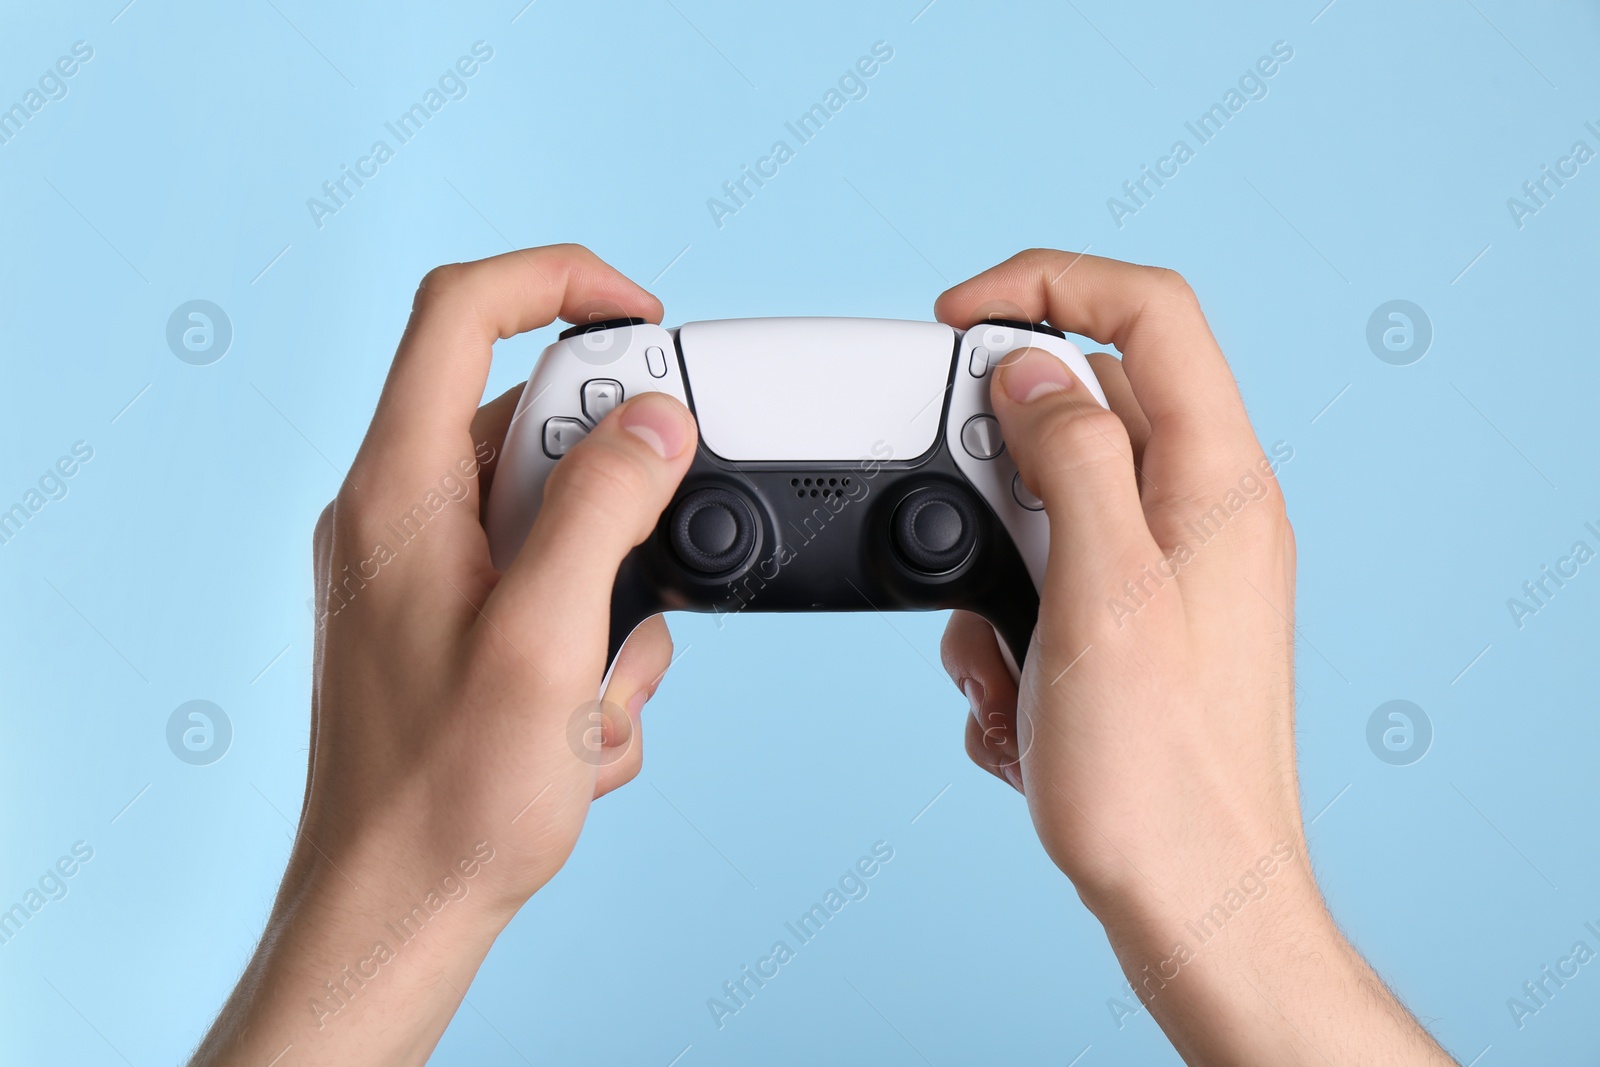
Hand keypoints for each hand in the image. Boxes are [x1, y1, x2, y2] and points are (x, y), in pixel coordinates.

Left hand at [191, 245, 697, 1064]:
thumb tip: (654, 420)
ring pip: (554, 520)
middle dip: (615, 501)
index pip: (460, 311)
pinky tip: (575, 728)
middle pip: (531, 425)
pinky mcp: (451, 626)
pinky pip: (545, 589)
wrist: (398, 910)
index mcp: (398, 492)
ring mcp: (423, 575)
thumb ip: (604, 510)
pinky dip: (586, 647)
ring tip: (592, 692)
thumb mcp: (547, 642)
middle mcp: (399, 517)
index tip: (640, 314)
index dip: (556, 282)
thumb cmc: (447, 798)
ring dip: (609, 600)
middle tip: (640, 573)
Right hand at [936, 250, 1453, 1064]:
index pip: (1147, 311)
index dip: (1047, 284)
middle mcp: (1202, 514)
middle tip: (960, 530)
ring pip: (1048, 507)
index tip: (957, 319)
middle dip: (995, 469)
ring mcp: (1169, 574)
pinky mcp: (1133, 630)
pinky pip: (1046, 582)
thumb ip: (1070, 459)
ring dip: (991, 572)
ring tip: (1000, 655)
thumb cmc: (1160, 775)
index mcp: (1218, 481)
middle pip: (1083, 411)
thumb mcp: (1099, 595)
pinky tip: (1019, 703)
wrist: (1190, 901)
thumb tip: (1034, 370)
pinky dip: (1007, 632)